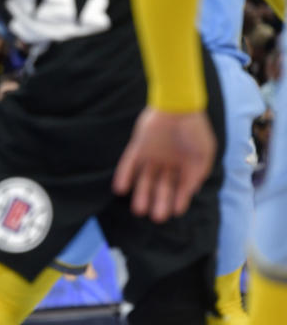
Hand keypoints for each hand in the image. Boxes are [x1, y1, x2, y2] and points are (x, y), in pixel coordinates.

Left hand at [113, 108, 216, 222]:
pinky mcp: (138, 147)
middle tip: (156, 217)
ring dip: (141, 193)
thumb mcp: (203, 155)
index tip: (175, 212)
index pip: (180, 187)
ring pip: (144, 179)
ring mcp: (152, 155)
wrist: (178, 106)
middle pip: (161, 186)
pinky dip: (124, 176)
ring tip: (138, 210)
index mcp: (185, 165)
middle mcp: (167, 163)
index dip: (178, 199)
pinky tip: (120, 189)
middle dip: (159, 201)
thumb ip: (196, 175)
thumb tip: (189, 194)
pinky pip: (128, 164)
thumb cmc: (194, 130)